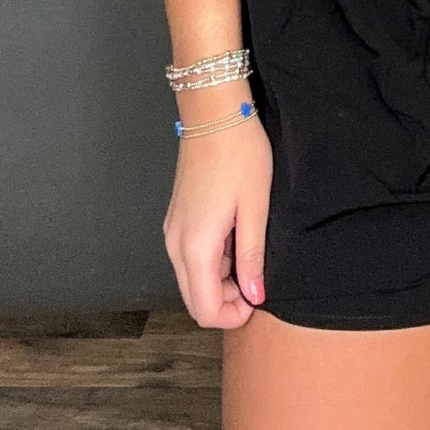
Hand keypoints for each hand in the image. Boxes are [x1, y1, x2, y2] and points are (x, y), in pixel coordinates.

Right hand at [162, 113, 273, 327]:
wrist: (215, 113)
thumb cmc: (240, 155)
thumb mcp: (255, 208)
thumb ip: (252, 258)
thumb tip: (254, 296)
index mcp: (195, 246)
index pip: (204, 309)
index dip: (231, 316)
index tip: (257, 298)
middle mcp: (175, 243)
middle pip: (193, 299)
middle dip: (225, 301)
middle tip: (256, 277)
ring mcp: (172, 229)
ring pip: (191, 278)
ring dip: (220, 280)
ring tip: (249, 251)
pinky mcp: (176, 217)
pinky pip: (189, 256)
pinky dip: (212, 261)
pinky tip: (234, 236)